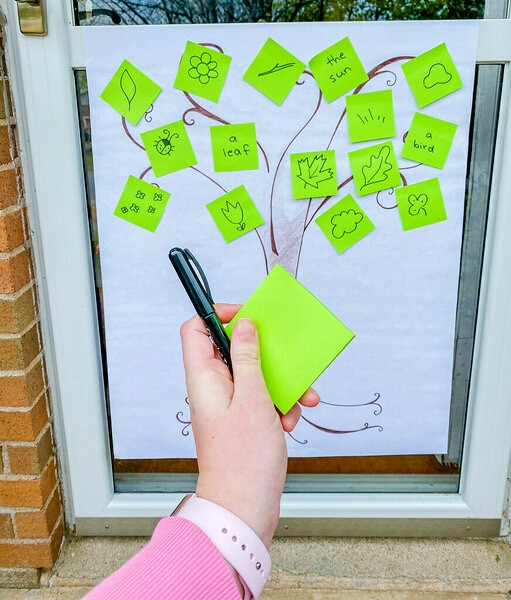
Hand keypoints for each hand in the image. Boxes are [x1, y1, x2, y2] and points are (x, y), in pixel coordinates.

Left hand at [180, 303, 319, 547]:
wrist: (244, 508)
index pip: (196, 329)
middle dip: (265, 354)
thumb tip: (243, 325)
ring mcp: (228, 403)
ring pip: (254, 374)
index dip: (217, 315)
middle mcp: (213, 387)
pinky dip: (280, 404)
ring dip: (280, 383)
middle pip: (233, 350)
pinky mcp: (243, 418)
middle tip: (284, 358)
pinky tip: (290, 420)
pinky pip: (262, 397)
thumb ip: (248, 358)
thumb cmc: (243, 460)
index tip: (246, 316)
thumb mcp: (253, 400)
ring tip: (299, 399)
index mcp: (204, 378)